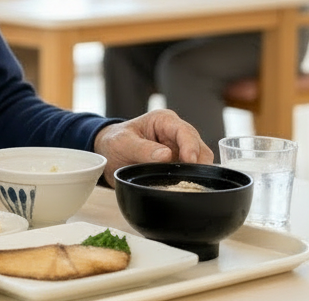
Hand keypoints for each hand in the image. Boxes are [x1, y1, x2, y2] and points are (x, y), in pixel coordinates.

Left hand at [93, 109, 212, 185]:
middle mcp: (176, 133)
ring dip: (193, 174)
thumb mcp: (122, 143)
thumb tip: (167, 155)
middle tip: (185, 178)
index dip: (191, 146)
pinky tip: (179, 186)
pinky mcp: (179, 164)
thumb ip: (142, 149)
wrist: (108, 155)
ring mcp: (180, 149)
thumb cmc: (114, 143)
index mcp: (163, 120)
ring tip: (179, 183)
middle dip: (196, 163)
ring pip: (200, 163)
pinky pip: (192, 174)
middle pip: (199, 148)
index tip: (190, 161)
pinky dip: (189, 180)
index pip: (185, 131)